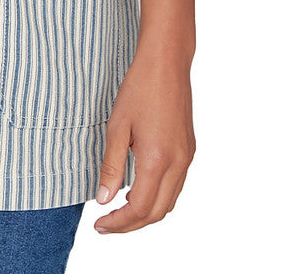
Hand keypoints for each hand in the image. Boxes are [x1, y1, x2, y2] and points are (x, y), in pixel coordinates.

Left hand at [92, 48, 195, 233]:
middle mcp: (178, 164)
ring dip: (145, 213)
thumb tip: (103, 198)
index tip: (99, 224)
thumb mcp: (117, 126)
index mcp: (157, 160)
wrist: (166, 63)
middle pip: (156, 212)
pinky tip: (138, 190)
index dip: (118, 222)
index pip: (138, 208)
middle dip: (131, 224)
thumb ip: (111, 166)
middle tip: (106, 224)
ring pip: (169, 202)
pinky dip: (157, 197)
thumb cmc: (139, 89)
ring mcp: (187, 158)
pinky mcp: (189, 150)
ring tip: (119, 211)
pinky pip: (175, 186)